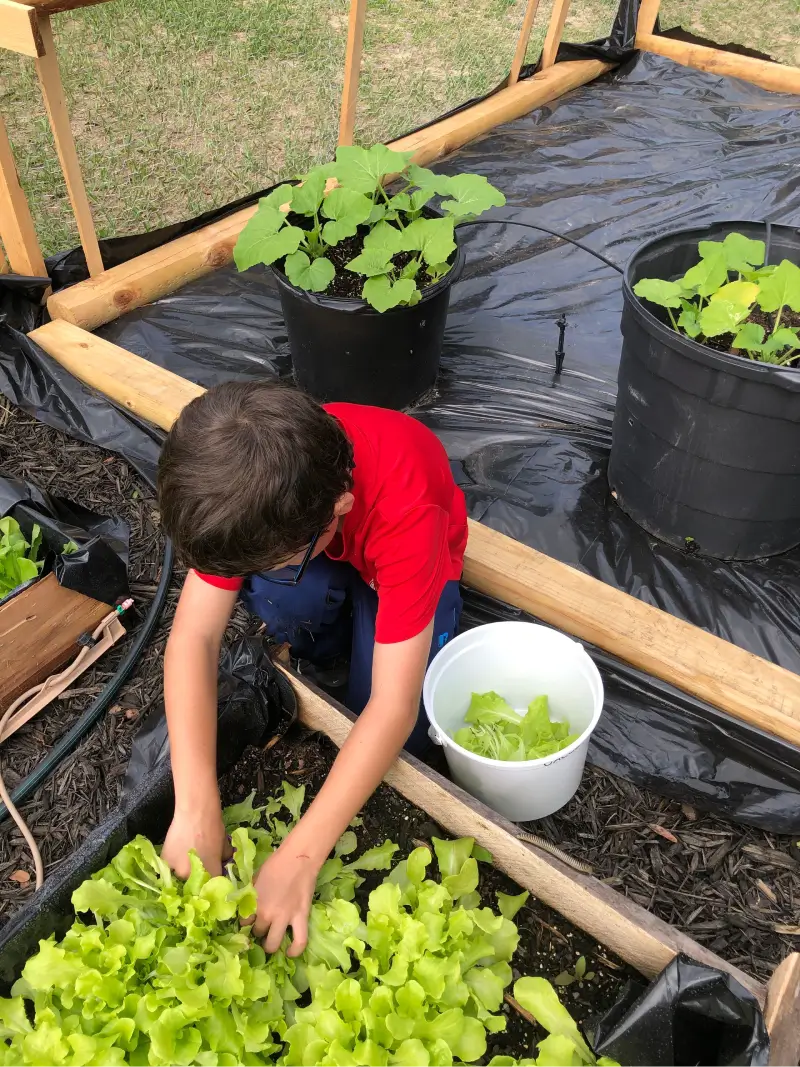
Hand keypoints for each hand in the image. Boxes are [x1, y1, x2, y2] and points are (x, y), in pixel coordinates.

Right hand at [161, 803, 229, 878]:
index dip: (212, 881)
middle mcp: (192, 878)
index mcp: (210, 875)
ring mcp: (177, 871)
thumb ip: (224, 858)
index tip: (210, 875)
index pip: (212, 885)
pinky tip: (177, 850)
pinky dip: (173, 860)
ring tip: (185, 853)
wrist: (195, 813)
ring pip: (181, 874)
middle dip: (196, 874)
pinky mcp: (165, 862)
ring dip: (184, 867)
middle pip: (194, 881)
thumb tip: (223, 862)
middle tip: (198, 860)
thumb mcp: (225, 845)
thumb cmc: (213, 827)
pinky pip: (169, 867)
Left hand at [251, 838, 319, 955]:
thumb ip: (251, 896)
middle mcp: (267, 914)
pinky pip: (300, 941)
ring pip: (273, 944)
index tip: (248, 922)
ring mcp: (285, 918)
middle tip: (261, 930)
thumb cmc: (275, 864)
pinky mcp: (301, 918)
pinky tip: (290, 953)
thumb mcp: (256, 879)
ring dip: (270, 945)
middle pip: (257, 933)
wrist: (298, 858)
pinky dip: (295, 951)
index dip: (246, 923)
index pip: (243, 923)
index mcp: (254, 903)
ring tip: (271, 943)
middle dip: (258, 933)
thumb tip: (246, 905)